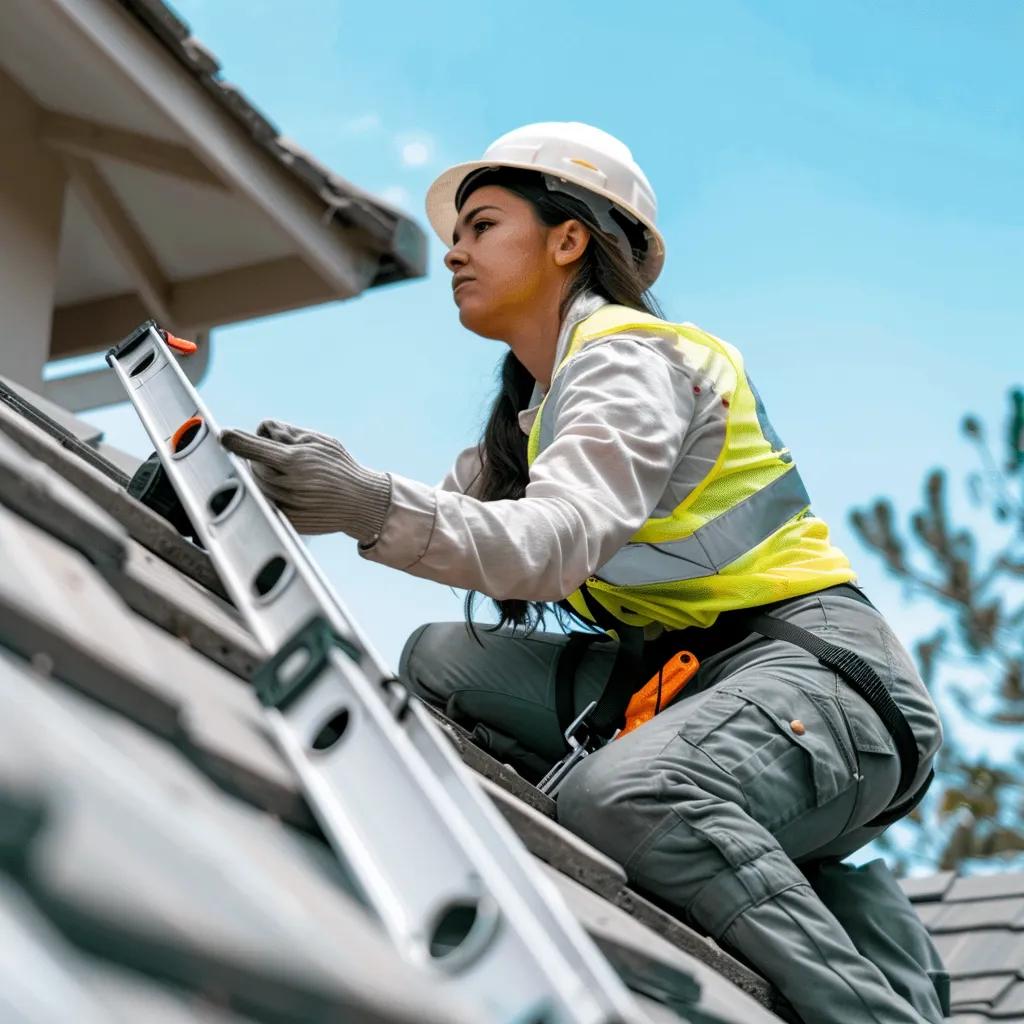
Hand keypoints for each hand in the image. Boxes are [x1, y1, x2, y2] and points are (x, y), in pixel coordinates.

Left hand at [220, 419, 390, 541]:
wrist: (360, 503)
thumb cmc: (340, 468)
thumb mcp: (319, 441)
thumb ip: (288, 432)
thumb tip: (260, 429)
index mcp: (294, 461)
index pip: (254, 447)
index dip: (237, 440)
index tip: (224, 435)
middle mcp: (286, 485)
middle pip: (254, 463)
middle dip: (264, 455)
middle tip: (289, 457)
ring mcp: (284, 505)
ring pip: (257, 482)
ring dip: (266, 473)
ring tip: (295, 475)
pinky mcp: (284, 520)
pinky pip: (266, 500)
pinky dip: (272, 492)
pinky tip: (294, 491)